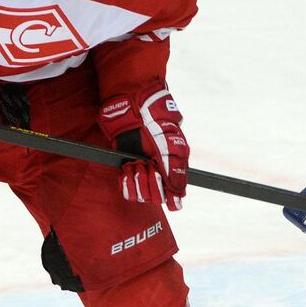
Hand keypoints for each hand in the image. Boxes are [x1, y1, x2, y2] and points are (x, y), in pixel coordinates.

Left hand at [99, 82, 188, 210]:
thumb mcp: (172, 147)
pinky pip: (126, 189)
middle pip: (155, 198)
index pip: (173, 195)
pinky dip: (125, 181)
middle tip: (149, 165)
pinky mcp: (126, 169)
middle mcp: (158, 173)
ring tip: (137, 163)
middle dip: (151, 183)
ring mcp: (142, 172)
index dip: (169, 196)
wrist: (133, 109)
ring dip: (137, 180)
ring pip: (140, 195)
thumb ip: (176, 172)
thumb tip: (180, 197)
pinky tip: (128, 167)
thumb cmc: (156, 123)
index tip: (167, 193)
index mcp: (173, 168)